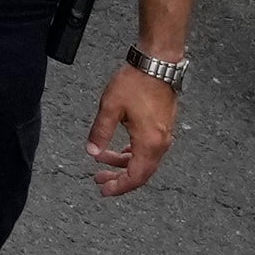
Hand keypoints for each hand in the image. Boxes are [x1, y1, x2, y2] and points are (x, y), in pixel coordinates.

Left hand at [84, 59, 181, 195]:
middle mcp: (160, 143)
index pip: (135, 177)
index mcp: (149, 143)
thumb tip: (91, 151)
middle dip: (119, 178)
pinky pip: (147, 149)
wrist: (158, 64)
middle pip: (141, 173)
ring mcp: (163, 135)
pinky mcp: (162, 126)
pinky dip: (132, 153)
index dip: (119, 187)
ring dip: (123, 163)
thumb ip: (100, 132)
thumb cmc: (136, 82)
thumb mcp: (110, 107)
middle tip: (99, 180)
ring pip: (143, 160)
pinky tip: (119, 150)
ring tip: (101, 160)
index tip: (104, 190)